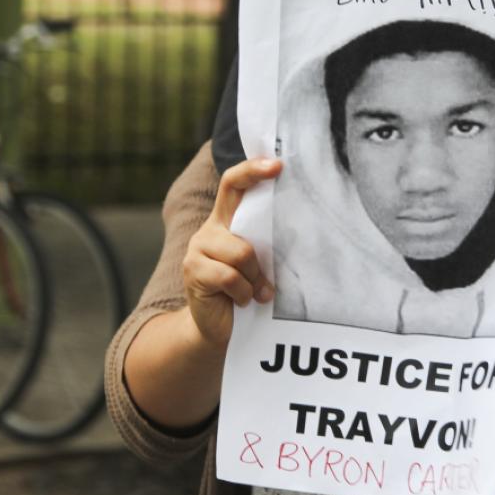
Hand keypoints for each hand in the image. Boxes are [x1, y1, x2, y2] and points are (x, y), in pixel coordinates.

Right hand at [181, 157, 281, 348]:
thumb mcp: (260, 264)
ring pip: (242, 251)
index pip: (234, 183)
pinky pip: (231, 275)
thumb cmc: (246, 294)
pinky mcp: (193, 269)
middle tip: (276, 197)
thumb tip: (302, 228)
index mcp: (228, 222)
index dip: (253, 169)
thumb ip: (267, 244)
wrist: (217, 330)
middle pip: (234, 198)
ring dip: (255, 276)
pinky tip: (243, 302)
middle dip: (258, 187)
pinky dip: (244, 292)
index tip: (279, 164)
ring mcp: (199, 247)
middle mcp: (211, 228)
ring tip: (256, 292)